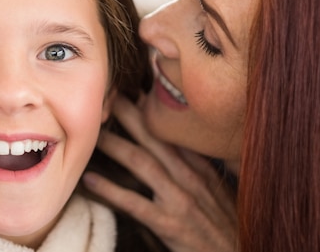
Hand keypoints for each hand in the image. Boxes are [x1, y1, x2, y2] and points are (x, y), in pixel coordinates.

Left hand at [83, 95, 237, 251]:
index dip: (150, 111)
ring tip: (93, 131)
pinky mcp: (170, 225)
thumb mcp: (220, 192)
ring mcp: (180, 200)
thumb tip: (183, 149)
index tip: (131, 91)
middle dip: (129, 114)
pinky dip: (111, 191)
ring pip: (142, 163)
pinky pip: (135, 204)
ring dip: (115, 144)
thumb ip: (201, 169)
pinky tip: (92, 180)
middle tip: (107, 95)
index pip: (172, 132)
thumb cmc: (228, 227)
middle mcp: (190, 177)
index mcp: (201, 168)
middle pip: (154, 138)